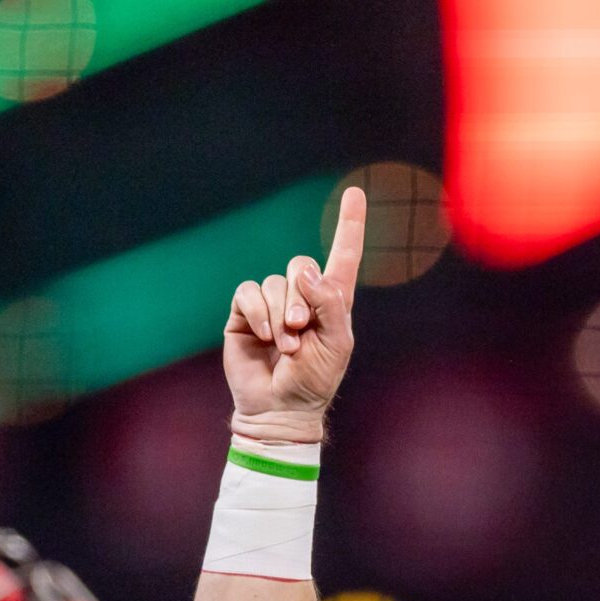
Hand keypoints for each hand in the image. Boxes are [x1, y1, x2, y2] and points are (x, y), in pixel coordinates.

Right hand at [223, 187, 366, 443]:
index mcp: (331, 301)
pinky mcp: (244, 314)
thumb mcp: (336, 342)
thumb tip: (303, 272)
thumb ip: (328, 302)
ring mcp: (271, 304)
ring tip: (286, 346)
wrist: (281, 407)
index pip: (343, 256)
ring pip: (274, 283)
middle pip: (300, 265)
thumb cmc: (314, 380)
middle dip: (301, 298)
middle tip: (301, 330)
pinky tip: (265, 336)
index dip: (349, 225)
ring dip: (281, 315)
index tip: (354, 193)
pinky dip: (257, 313)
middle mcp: (301, 296)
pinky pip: (248, 293)